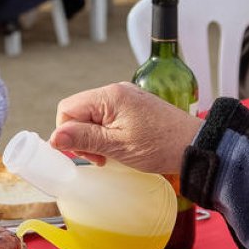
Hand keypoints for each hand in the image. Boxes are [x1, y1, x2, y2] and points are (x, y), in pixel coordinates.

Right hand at [49, 82, 202, 173]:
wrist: (194, 145)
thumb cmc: (160, 145)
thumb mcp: (116, 146)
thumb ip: (83, 138)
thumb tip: (54, 137)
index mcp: (109, 96)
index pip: (68, 109)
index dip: (66, 132)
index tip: (81, 153)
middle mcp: (115, 91)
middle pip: (78, 111)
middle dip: (80, 136)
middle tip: (98, 157)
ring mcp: (125, 98)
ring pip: (92, 116)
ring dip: (93, 137)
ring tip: (109, 154)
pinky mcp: (133, 106)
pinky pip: (107, 117)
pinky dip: (106, 133)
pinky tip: (117, 147)